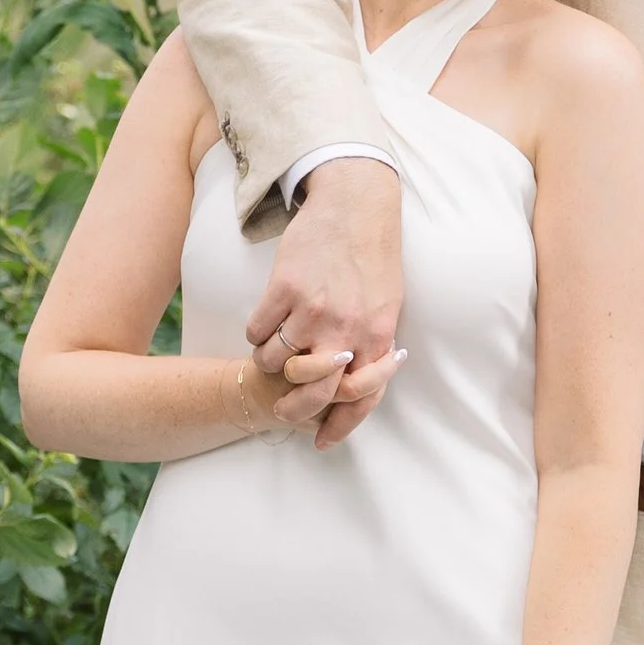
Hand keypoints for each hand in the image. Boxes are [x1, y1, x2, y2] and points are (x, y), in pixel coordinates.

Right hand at [249, 158, 403, 447]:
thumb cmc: (374, 258)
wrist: (356, 205)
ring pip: (272, 362)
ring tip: (273, 349)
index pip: (356, 399)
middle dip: (290, 408)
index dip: (337, 426)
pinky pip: (256, 332)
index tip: (321, 439)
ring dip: (268, 362)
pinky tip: (266, 321)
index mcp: (376, 338)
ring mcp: (312, 311)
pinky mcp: (283, 289)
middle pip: (307, 393)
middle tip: (279, 404)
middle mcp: (344, 331)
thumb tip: (351, 383)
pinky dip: (257, 334)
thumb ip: (372, 347)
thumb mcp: (387, 307)